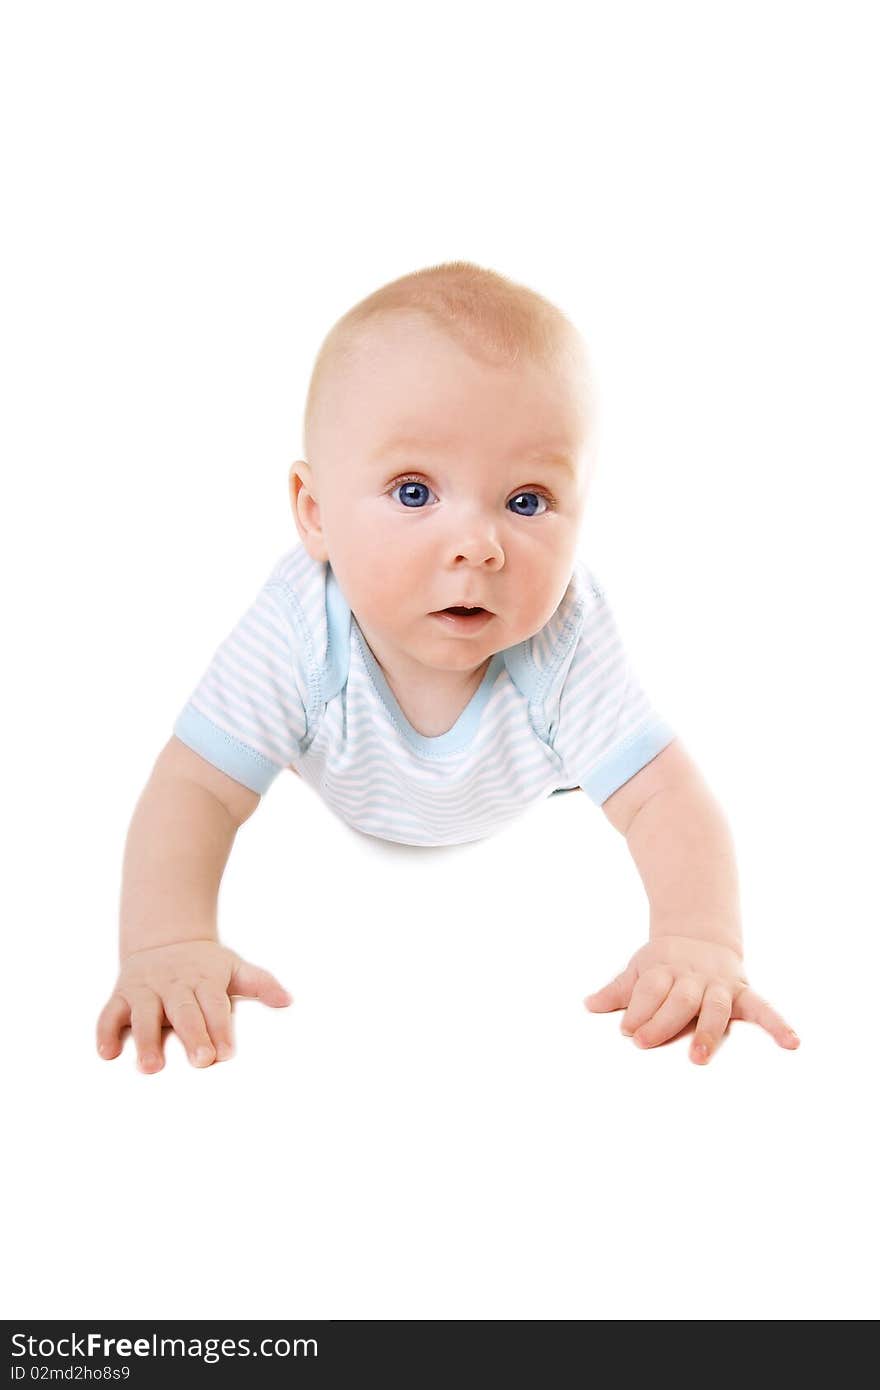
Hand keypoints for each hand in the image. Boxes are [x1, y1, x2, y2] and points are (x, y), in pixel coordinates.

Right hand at [96, 939, 291, 1072]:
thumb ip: (261, 984)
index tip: (227, 1054)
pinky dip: (105, 1033)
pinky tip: (108, 1054)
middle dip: (192, 1035)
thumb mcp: (234, 967)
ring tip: (151, 1068)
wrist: (164, 936)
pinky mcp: (121, 995)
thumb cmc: (205, 965)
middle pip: (183, 1011)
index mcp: (204, 978)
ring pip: (143, 1015)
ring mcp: (145, 989)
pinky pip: (109, 1014)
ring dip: (147, 1041)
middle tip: (201, 1061)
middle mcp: (173, 984)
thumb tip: (288, 1000)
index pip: (214, 1004)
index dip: (220, 1028)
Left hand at [585, 935, 798, 1064]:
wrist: (700, 934)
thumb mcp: (638, 969)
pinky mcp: (742, 992)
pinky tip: (792, 1043)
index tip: (625, 1031)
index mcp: (663, 968)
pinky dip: (778, 1024)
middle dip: (662, 1021)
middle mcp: (693, 976)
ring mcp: (719, 983)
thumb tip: (588, 1006)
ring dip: (707, 1032)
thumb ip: (617, 991)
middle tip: (643, 1043)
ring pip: (714, 1007)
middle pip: (678, 998)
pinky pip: (764, 1008)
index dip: (638, 1009)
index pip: (650, 989)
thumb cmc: (664, 962)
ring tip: (698, 1059)